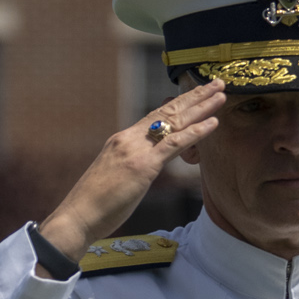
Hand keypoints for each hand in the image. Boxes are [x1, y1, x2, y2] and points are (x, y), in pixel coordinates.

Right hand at [36, 81, 227, 264]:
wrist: (78, 215)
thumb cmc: (94, 203)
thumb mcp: (116, 175)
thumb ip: (132, 164)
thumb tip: (147, 165)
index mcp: (122, 140)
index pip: (155, 115)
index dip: (178, 103)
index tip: (196, 93)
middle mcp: (129, 138)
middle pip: (167, 111)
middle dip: (194, 96)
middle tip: (216, 83)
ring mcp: (136, 150)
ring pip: (174, 121)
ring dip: (201, 106)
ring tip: (221, 94)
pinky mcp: (143, 166)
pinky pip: (175, 144)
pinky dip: (196, 132)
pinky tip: (214, 122)